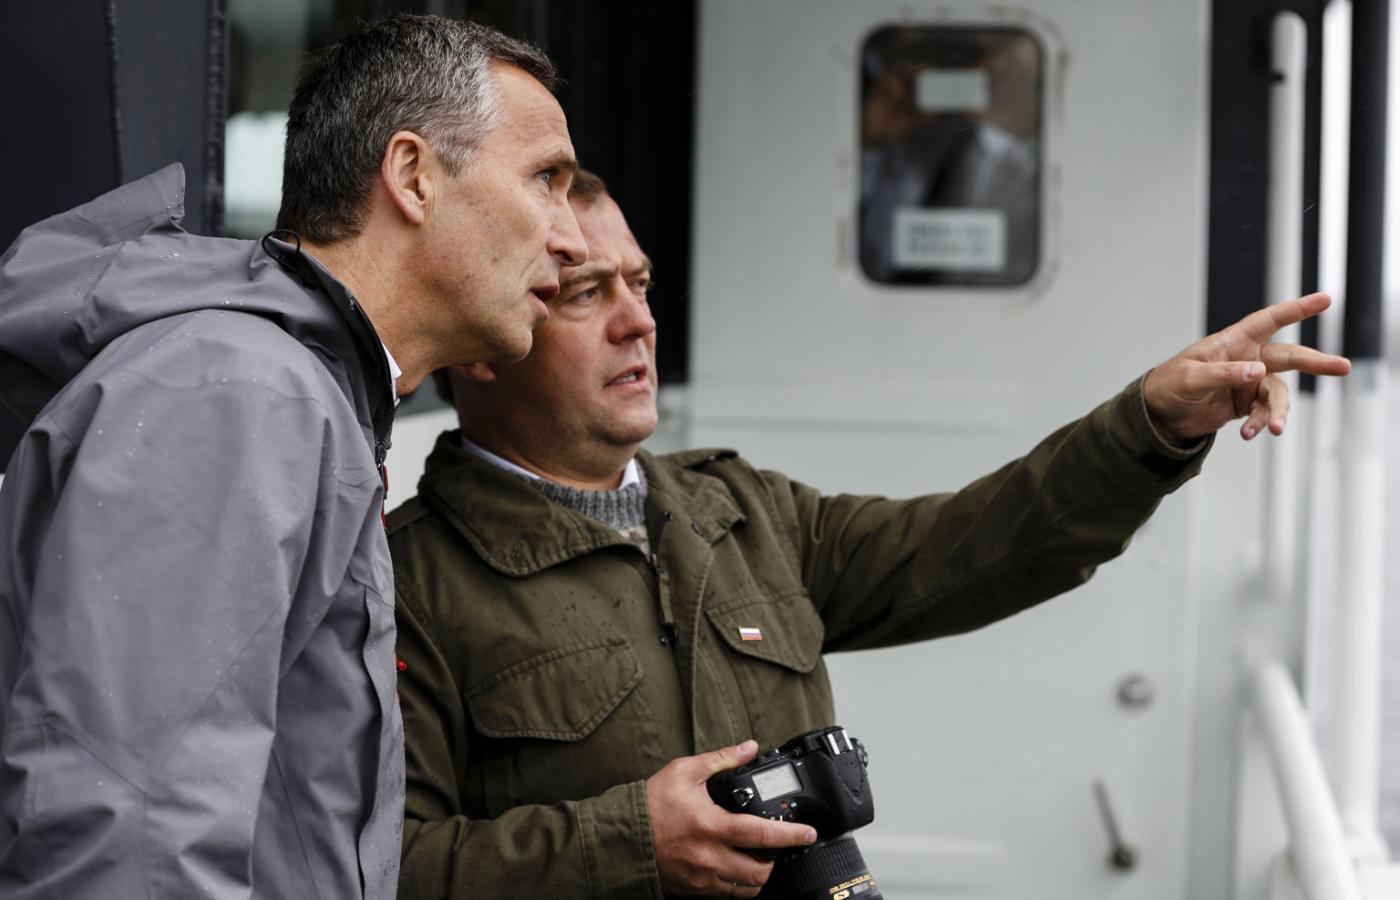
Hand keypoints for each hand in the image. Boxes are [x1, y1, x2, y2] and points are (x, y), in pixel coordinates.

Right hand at [646, 741, 817, 896]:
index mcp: (711, 825)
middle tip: (775, 847)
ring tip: (755, 858)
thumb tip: (748, 747)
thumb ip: (721, 759)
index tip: (808, 833)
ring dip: (757, 876)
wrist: (622, 836)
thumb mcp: (685, 772)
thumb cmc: (651, 804)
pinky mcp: (693, 890)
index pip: (761, 834)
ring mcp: (701, 878)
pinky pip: (725, 895)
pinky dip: (736, 885)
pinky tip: (732, 867)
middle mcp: (709, 857)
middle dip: (774, 861)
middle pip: (760, 872)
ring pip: (746, 890)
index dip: (790, 835)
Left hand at [1143, 292, 1350, 441]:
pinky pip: (1264, 413)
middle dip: (1316, 363)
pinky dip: (1261, 423)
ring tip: (1273, 429)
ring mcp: (1248, 382)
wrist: (1158, 416)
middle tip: (1344, 367)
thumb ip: (1224, 374)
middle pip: (1289, 357)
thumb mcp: (1191, 379)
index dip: (1297, 309)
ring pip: (1278, 394)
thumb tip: (1259, 371)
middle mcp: (1247, 358)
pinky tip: (1249, 434)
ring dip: (1277, 412)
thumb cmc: (1169, 386)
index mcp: (1233, 342)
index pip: (1269, 320)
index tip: (1326, 299)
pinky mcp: (1245, 404)